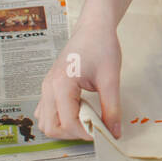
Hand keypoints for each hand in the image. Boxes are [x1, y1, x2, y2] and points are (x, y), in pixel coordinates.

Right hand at [34, 17, 121, 140]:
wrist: (94, 27)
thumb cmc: (102, 46)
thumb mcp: (110, 78)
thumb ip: (112, 107)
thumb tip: (115, 132)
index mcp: (61, 84)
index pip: (67, 123)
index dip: (86, 133)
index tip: (103, 132)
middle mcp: (48, 87)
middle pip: (51, 127)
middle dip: (73, 133)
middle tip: (94, 127)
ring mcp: (46, 86)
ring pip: (46, 122)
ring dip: (64, 128)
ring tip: (87, 117)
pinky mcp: (49, 86)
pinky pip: (46, 111)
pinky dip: (59, 119)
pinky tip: (79, 110)